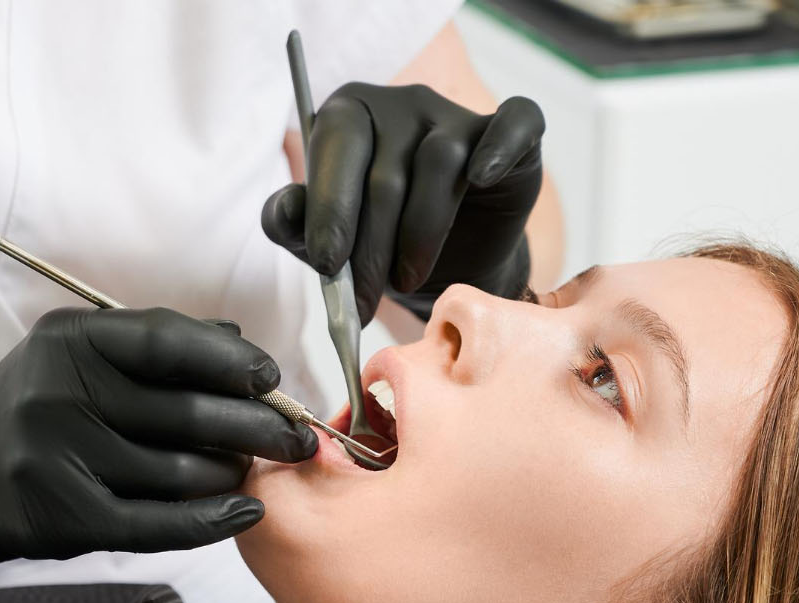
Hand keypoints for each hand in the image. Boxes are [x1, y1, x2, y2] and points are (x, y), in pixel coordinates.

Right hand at [0, 307, 317, 602]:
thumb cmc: (36, 408)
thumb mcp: (78, 356)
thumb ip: (156, 344)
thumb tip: (241, 343)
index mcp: (69, 341)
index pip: (169, 342)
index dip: (232, 361)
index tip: (271, 378)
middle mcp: (57, 393)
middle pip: (186, 412)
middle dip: (256, 426)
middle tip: (295, 437)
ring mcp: (56, 458)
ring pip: (178, 472)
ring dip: (231, 475)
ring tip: (252, 472)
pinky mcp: (61, 517)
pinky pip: (157, 524)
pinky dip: (211, 521)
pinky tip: (244, 513)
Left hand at [262, 83, 543, 323]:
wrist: (448, 269)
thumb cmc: (379, 246)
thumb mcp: (326, 244)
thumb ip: (294, 224)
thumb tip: (283, 210)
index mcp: (349, 115)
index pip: (337, 145)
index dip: (330, 207)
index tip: (326, 264)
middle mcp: (403, 104)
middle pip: (386, 169)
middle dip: (370, 247)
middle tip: (361, 303)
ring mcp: (457, 115)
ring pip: (439, 163)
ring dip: (420, 235)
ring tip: (406, 283)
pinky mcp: (513, 135)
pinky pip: (514, 123)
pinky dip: (500, 147)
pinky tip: (481, 177)